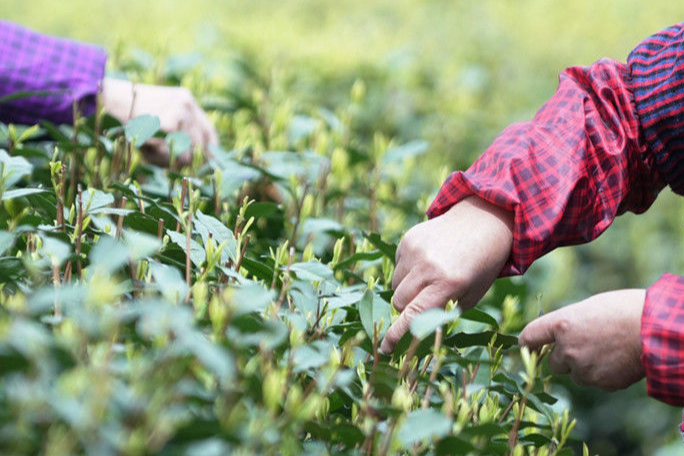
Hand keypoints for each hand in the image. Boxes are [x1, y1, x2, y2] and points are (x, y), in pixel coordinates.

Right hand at [102, 77, 217, 165]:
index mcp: (186, 101)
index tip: (206, 168)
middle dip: (187, 160)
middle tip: (167, 161)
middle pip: (202, 146)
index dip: (209, 153)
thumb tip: (192, 162)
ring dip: (169, 160)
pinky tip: (145, 147)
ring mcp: (182, 113)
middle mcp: (188, 104)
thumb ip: (176, 135)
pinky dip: (159, 158)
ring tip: (149, 149)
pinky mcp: (172, 123)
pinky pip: (175, 155)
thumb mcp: (156, 121)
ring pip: (189, 154)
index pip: (208, 132)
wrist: (105, 102)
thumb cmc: (127, 116)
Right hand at [381, 196, 513, 352]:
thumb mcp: (471, 294)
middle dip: (408, 309)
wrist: (481, 221)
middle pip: (399, 302)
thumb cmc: (480, 266)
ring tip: (429, 278)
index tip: (385, 348)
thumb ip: (445, 312)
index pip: (414, 314)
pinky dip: (408, 271)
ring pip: (395, 286)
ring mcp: (415, 251)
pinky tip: (428, 261)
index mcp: (448, 283)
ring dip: (406, 289)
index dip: (397, 334)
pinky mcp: (408, 240)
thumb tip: (418, 329)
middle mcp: (428, 267)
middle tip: (425, 301)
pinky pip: (397, 266)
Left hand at [519, 289, 645, 390]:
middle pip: (553, 362)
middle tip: (584, 346)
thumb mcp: (589, 307)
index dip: (527, 343)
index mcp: (561, 324)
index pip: (529, 337)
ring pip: (575, 375)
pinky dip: (603, 375)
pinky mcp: (601, 383)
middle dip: (564, 357)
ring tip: (607, 350)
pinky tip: (618, 360)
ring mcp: (584, 369)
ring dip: (584, 367)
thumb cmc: (625, 309)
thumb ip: (569, 323)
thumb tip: (559, 335)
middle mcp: (567, 349)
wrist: (657, 329)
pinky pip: (595, 382)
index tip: (528, 347)